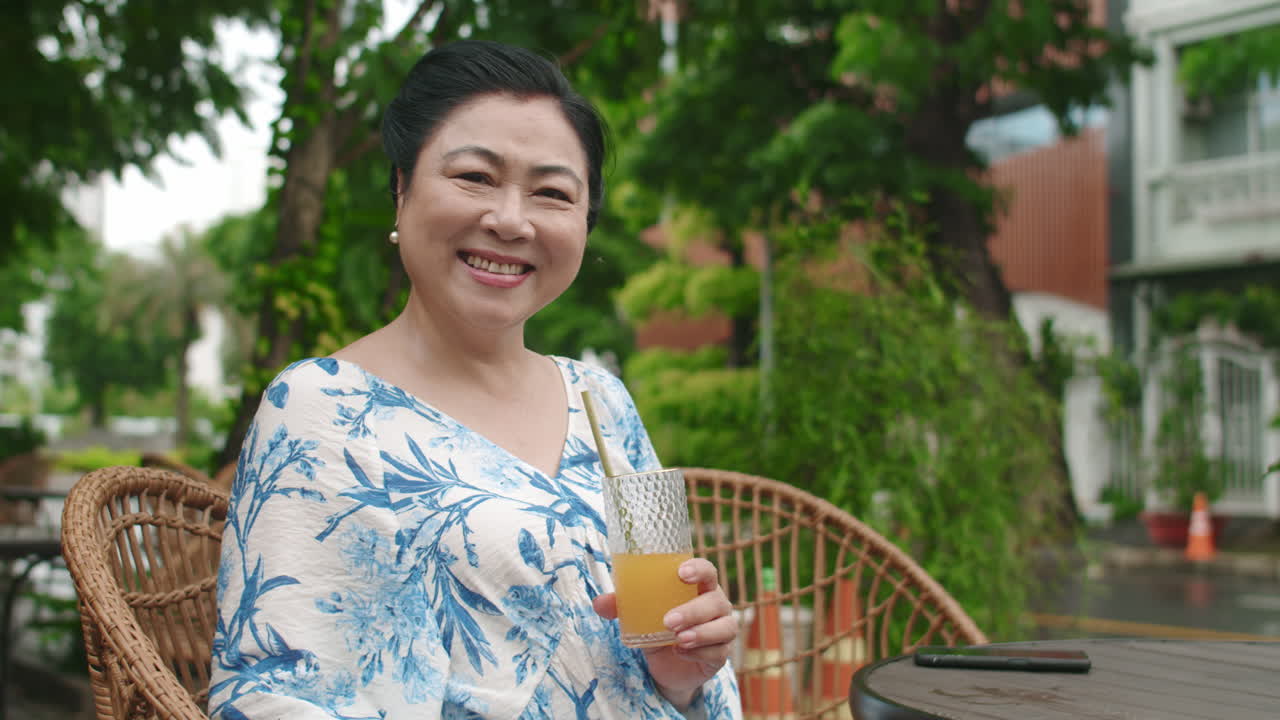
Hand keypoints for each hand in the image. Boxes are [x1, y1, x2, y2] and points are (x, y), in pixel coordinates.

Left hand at [593, 557, 736, 709]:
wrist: (668, 666)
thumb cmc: (658, 627)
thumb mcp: (639, 616)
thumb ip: (621, 607)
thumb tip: (599, 602)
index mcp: (698, 587)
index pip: (707, 571)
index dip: (698, 569)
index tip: (681, 573)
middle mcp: (716, 605)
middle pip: (714, 601)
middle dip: (693, 611)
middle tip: (668, 620)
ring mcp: (722, 629)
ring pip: (724, 626)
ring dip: (701, 633)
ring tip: (679, 639)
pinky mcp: (720, 654)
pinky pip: (719, 651)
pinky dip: (701, 652)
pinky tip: (682, 652)